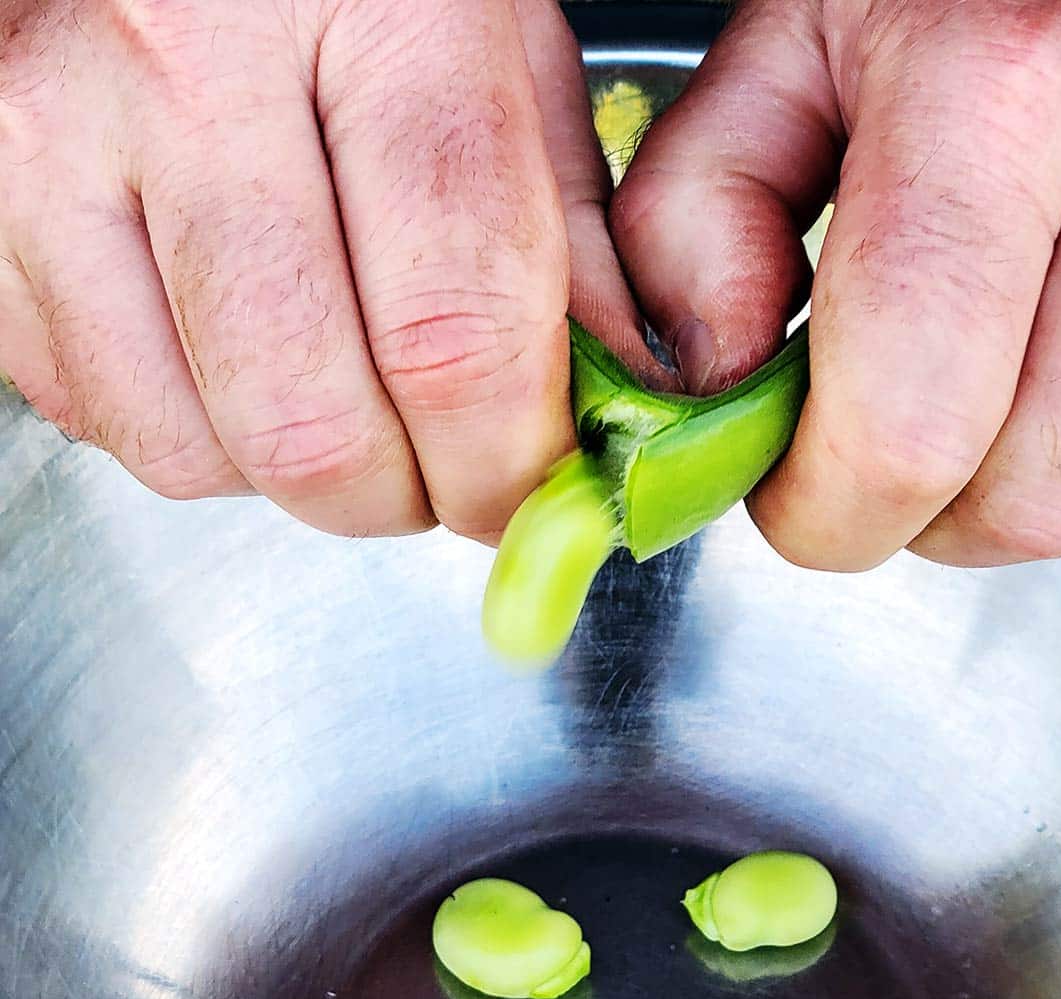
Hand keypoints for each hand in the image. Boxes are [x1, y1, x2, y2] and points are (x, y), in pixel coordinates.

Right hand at [0, 0, 648, 540]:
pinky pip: (101, 418)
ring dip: (289, 472)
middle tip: (437, 472)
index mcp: (373, 5)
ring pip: (194, 449)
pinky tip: (228, 346)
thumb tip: (616, 413)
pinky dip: (190, 428)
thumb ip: (568, 240)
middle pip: (312, 425)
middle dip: (400, 499)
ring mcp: (53, 134)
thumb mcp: (502, 49)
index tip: (526, 496)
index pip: (454, 331)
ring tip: (328, 387)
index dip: (503, 468)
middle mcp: (186, 65)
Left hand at [612, 0, 1060, 566]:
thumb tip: (717, 392)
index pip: (909, 426)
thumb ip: (695, 221)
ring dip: (1005, 499)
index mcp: (1005, 83)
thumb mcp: (780, 53)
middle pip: (1024, 498)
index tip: (787, 494)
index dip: (822, 513)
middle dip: (914, 516)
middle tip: (864, 443)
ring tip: (960, 394)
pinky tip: (1043, 383)